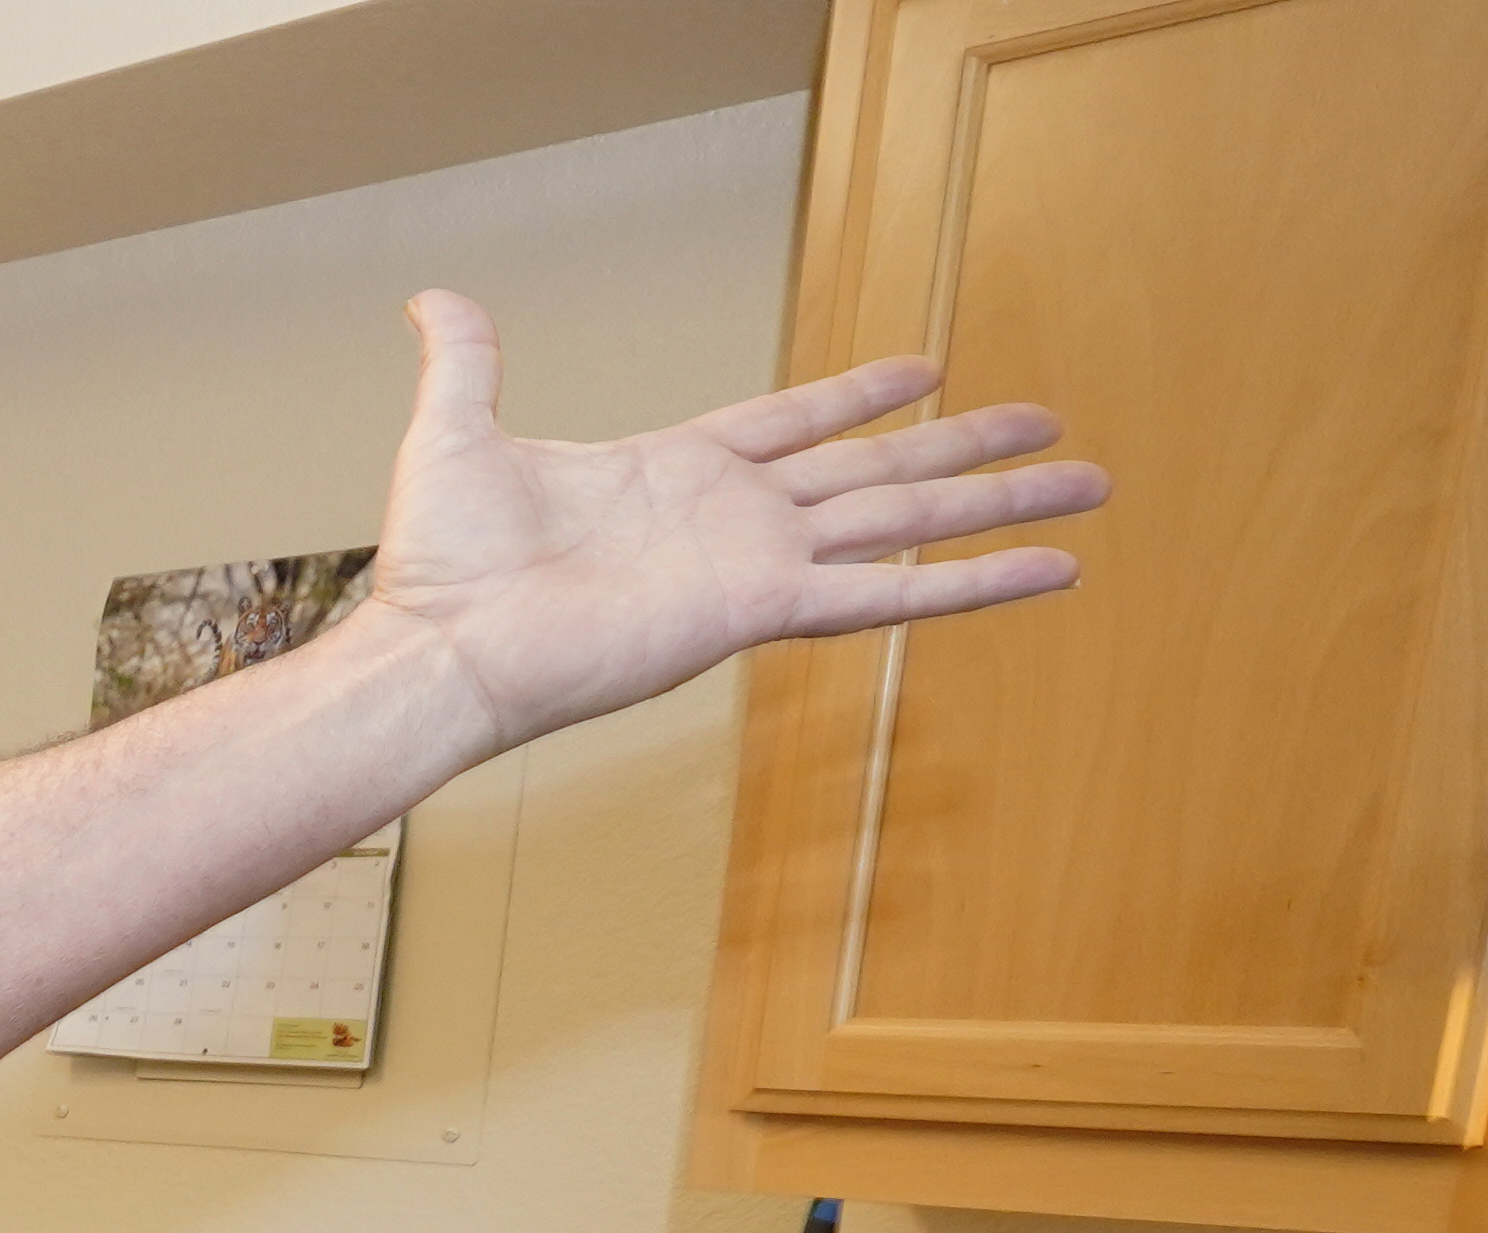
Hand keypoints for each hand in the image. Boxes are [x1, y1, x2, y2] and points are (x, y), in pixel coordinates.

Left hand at [359, 291, 1109, 756]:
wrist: (444, 646)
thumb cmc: (443, 565)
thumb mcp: (456, 434)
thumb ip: (466, 362)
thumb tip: (434, 298)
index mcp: (677, 471)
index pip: (792, 423)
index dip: (858, 396)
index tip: (925, 370)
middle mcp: (732, 518)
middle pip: (876, 470)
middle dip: (965, 449)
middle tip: (1049, 427)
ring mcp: (756, 563)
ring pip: (904, 519)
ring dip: (996, 504)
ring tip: (1086, 484)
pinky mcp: (763, 608)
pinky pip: (886, 592)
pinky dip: (968, 582)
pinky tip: (1046, 570)